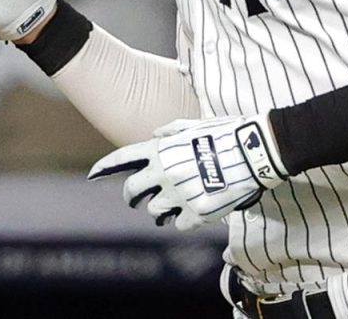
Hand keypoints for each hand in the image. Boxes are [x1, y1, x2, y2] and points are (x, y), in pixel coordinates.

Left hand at [89, 114, 287, 230]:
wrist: (255, 152)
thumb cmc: (227, 133)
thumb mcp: (195, 125)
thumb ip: (171, 132)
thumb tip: (154, 137)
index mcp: (162, 150)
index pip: (123, 158)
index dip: (104, 167)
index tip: (92, 174)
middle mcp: (164, 173)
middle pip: (131, 192)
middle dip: (131, 197)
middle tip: (136, 200)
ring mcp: (179, 195)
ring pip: (154, 212)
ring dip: (160, 210)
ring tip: (170, 207)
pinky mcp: (196, 212)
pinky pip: (179, 223)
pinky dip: (184, 219)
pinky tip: (193, 211)